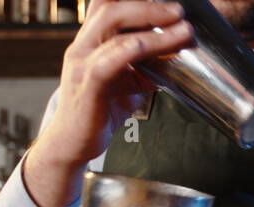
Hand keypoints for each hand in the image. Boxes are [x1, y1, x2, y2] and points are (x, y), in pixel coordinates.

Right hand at [24, 0, 194, 206]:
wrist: (72, 145)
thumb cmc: (98, 111)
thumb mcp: (128, 83)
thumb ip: (146, 66)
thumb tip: (176, 54)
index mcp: (90, 42)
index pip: (108, 5)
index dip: (136, 1)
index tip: (167, 4)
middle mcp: (82, 48)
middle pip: (110, 9)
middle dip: (148, 7)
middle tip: (179, 13)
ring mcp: (81, 66)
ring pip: (113, 33)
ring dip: (152, 29)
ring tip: (182, 30)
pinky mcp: (86, 88)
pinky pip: (107, 63)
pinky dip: (132, 51)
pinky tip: (153, 48)